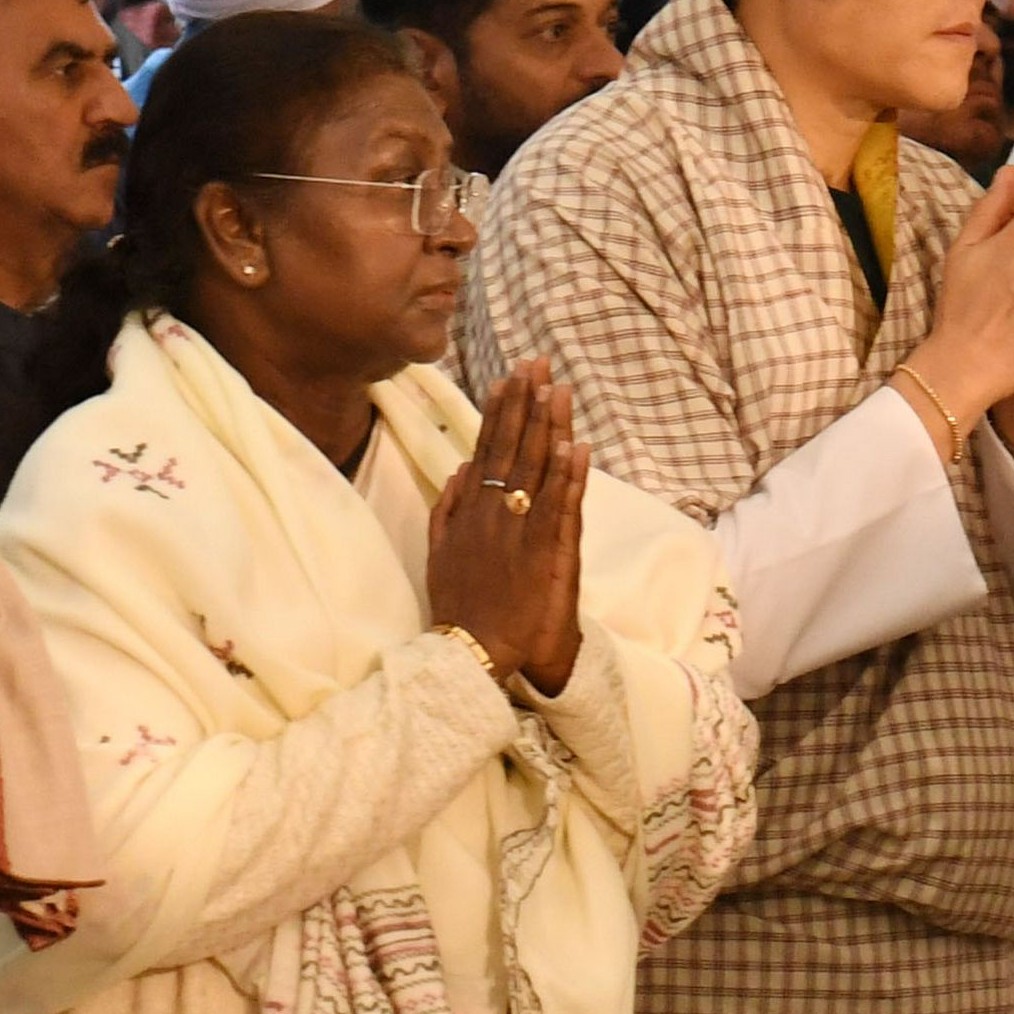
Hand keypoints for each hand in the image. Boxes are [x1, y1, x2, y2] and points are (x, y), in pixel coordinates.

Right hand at [425, 360, 587, 694]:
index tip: (509, 378)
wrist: (474, 649)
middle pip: (512, 448)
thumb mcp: (439, 553)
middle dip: (525, 403)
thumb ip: (448, 509)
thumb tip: (460, 469)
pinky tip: (574, 447)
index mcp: (470, 511)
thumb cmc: (458, 606)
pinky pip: (557, 507)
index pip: (487, 449)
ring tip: (557, 389)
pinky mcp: (542, 553)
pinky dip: (566, 478)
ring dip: (546, 427)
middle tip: (537, 363)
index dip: (500, 412)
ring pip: (534, 470)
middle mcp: (493, 513)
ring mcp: (517, 531)